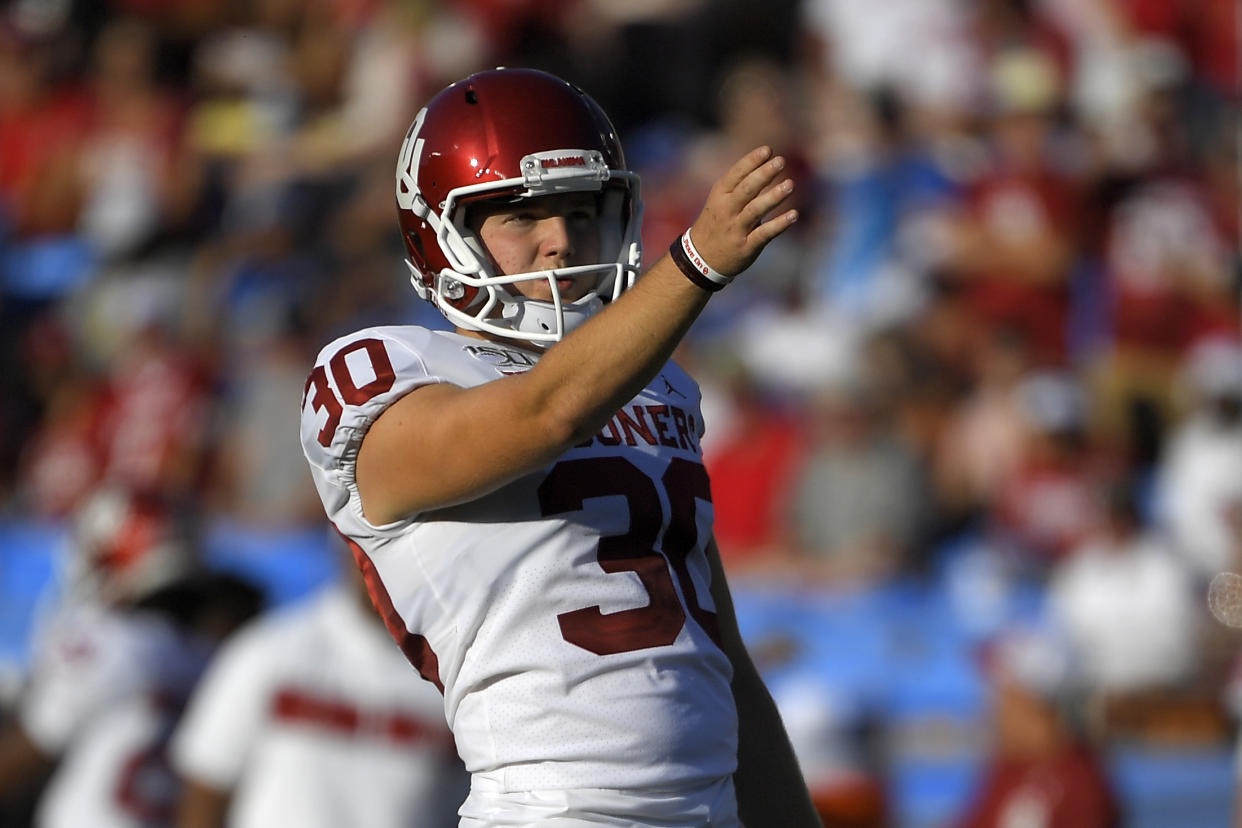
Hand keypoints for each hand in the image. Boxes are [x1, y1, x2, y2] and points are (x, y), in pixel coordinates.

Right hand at [687, 146, 797, 277]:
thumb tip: (767, 164)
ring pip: (755, 210)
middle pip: (746, 189)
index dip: (751, 161)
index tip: (768, 150)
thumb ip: (741, 186)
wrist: (700, 259)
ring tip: (790, 184)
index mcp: (720, 195)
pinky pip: (764, 233)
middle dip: (763, 174)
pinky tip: (794, 215)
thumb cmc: (717, 223)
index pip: (736, 174)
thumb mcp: (721, 201)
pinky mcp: (746, 246)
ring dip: (773, 197)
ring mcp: (736, 229)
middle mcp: (727, 210)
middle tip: (780, 161)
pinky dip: (780, 224)